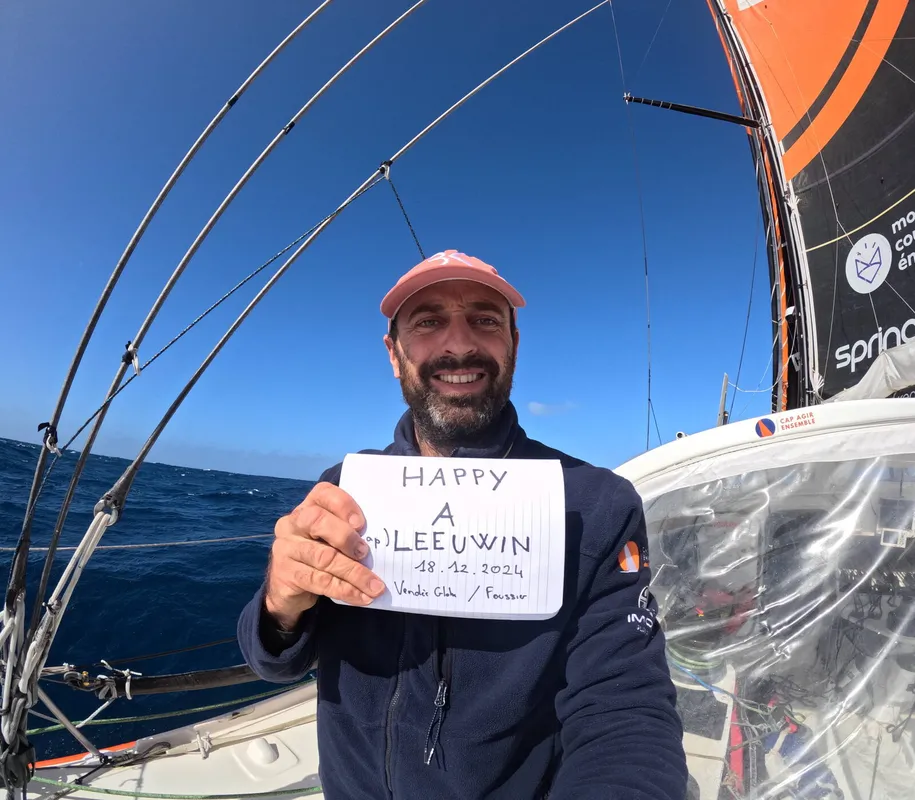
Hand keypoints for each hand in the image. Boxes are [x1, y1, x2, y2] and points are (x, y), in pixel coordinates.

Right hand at [264, 482, 384, 629]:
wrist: (288, 585)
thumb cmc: (320, 553)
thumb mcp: (331, 538)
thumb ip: (349, 533)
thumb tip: (381, 543)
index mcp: (307, 507)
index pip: (323, 493)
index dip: (343, 505)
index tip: (361, 524)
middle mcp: (292, 524)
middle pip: (316, 521)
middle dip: (345, 537)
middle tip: (365, 553)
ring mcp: (285, 549)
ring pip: (323, 558)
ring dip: (354, 574)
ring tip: (375, 586)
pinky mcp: (286, 574)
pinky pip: (319, 581)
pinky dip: (345, 590)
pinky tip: (362, 597)